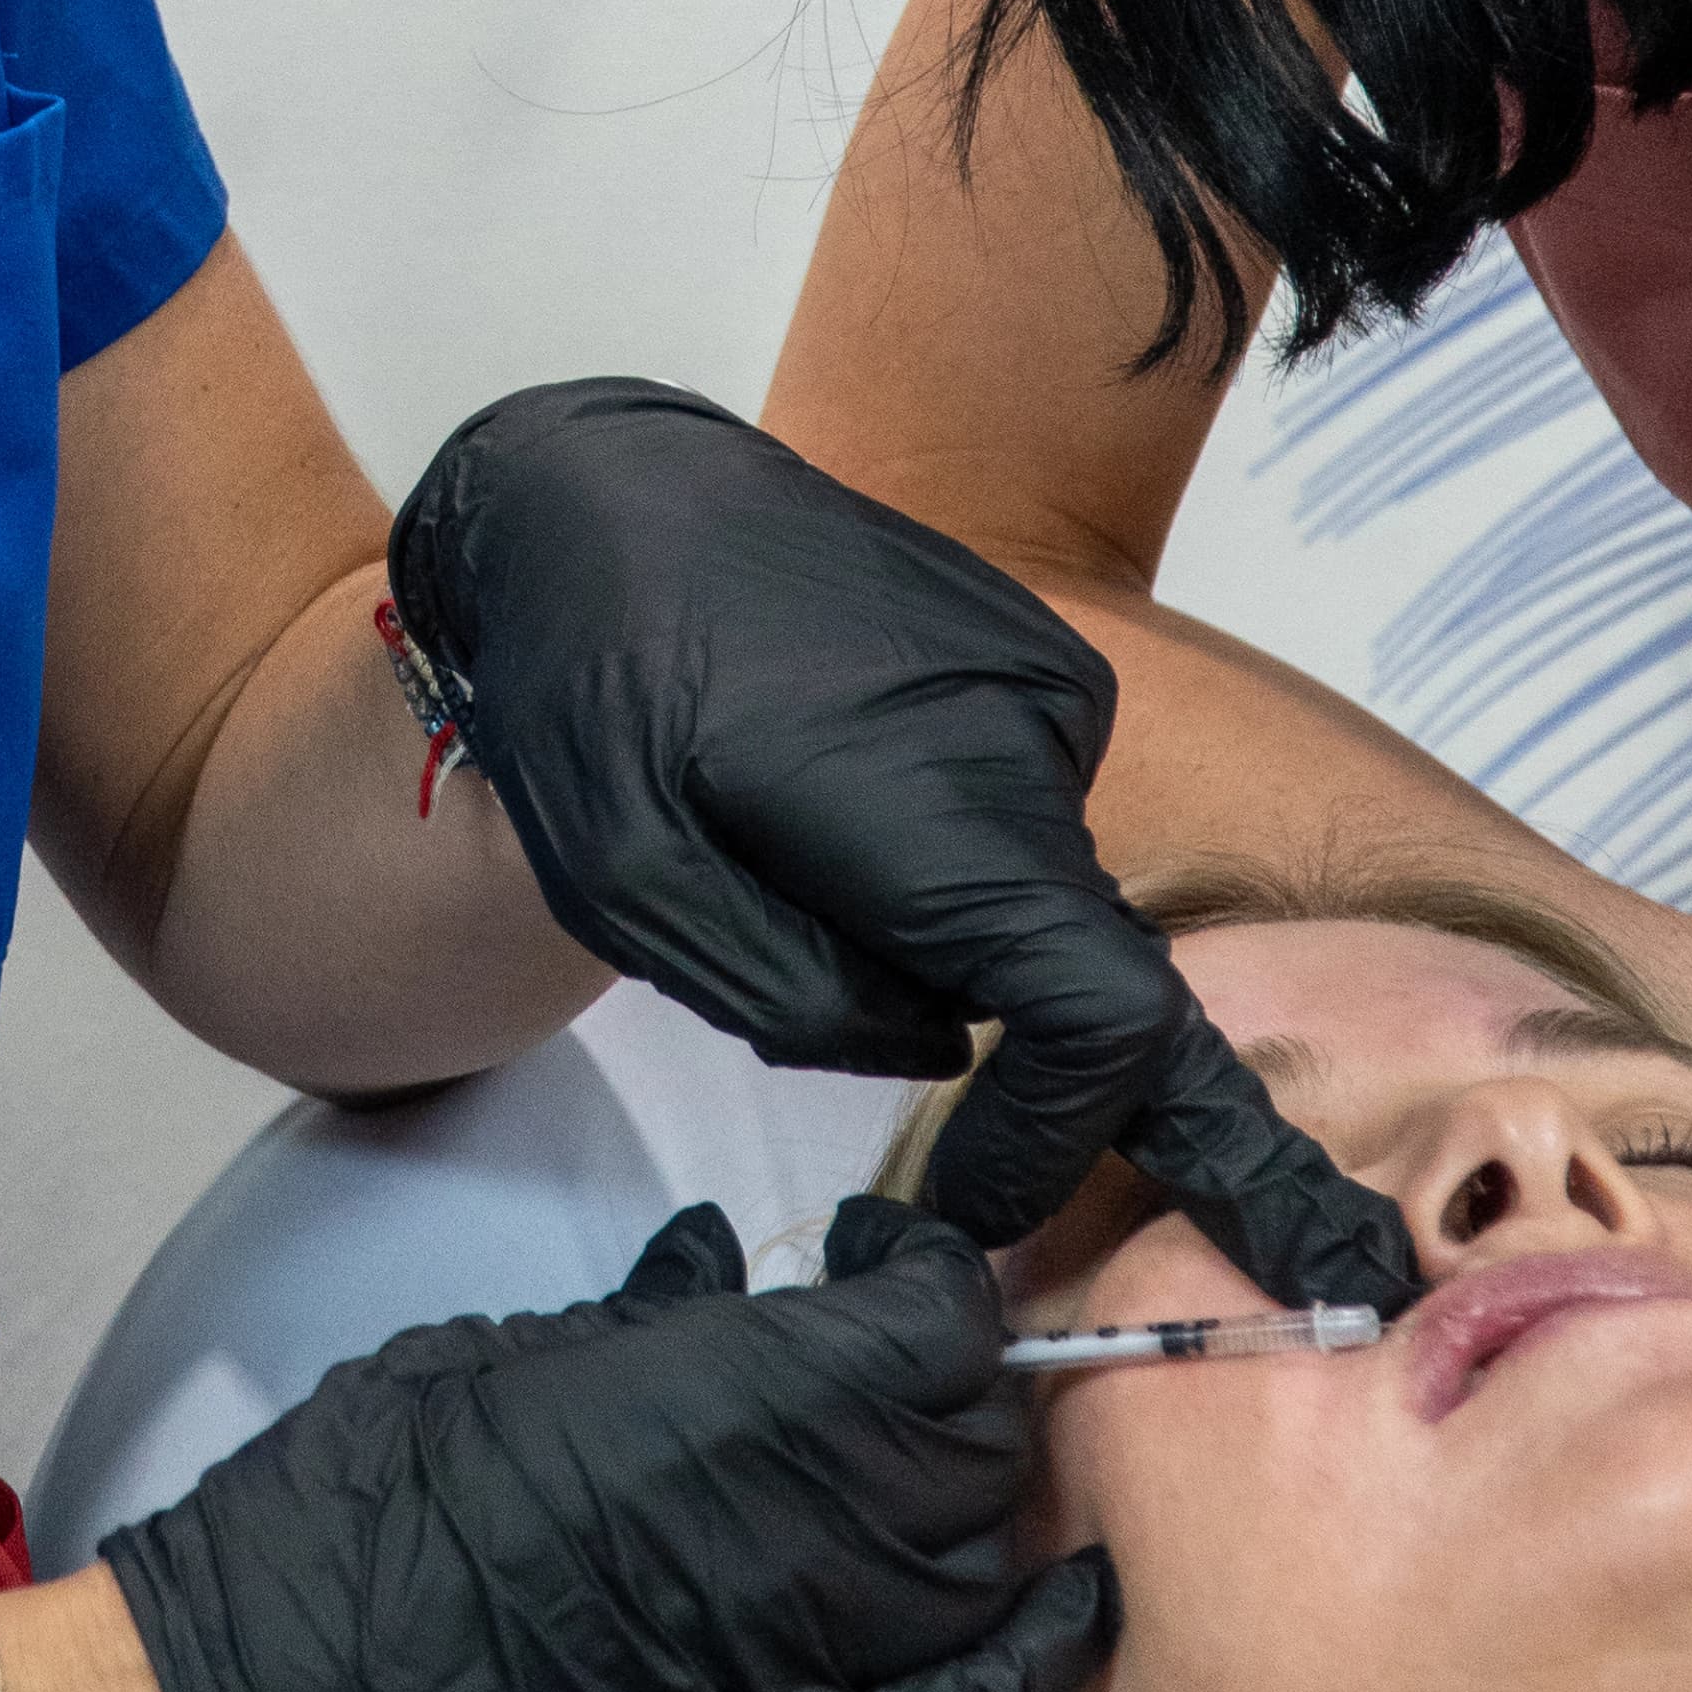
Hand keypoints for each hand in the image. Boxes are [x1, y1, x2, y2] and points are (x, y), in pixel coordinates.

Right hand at [102, 1202, 1114, 1691]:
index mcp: (710, 1407)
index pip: (921, 1326)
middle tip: (897, 1353)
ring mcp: (801, 1677)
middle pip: (967, 1442)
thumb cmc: (351, 1523)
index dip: (926, 1279)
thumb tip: (724, 1261)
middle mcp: (790, 1539)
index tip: (888, 1257)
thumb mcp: (488, 1362)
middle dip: (954, 1381)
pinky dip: (1028, 1650)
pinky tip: (1059, 1598)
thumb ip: (639, 1321)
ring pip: (977, 1566)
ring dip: (976, 1495)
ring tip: (924, 1457)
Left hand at [387, 376, 1416, 1308]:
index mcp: (935, 797)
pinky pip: (1017, 799)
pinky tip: (819, 777)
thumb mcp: (630, 887)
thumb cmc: (586, 682)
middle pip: (1058, 954)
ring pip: (1032, 881)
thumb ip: (796, 999)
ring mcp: (1047, 671)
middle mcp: (1030, 724)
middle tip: (797, 957)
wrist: (599, 493)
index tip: (977, 1198)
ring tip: (780, 838)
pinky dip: (939, 837)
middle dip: (956, 1008)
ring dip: (932, 915)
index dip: (1059, 1139)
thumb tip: (941, 1041)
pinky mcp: (1036, 643)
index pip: (1105, 1016)